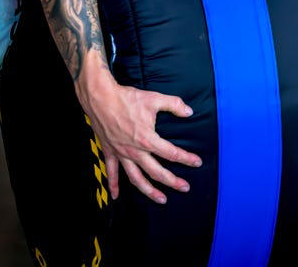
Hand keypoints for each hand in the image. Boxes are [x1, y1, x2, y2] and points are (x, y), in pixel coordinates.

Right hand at [76, 68, 200, 203]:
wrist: (101, 98)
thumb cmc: (127, 98)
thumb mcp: (154, 99)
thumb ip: (174, 105)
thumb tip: (190, 112)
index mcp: (147, 139)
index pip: (171, 153)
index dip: (186, 158)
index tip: (197, 163)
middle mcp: (134, 151)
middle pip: (156, 171)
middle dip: (172, 181)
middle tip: (184, 187)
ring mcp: (121, 154)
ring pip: (136, 178)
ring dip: (149, 190)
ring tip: (161, 199)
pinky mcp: (109, 152)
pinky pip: (111, 172)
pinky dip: (113, 185)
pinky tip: (116, 196)